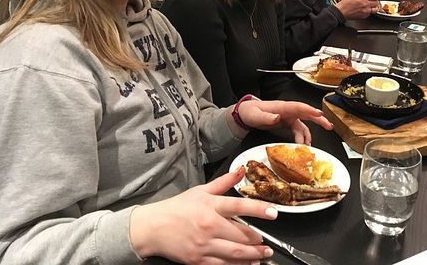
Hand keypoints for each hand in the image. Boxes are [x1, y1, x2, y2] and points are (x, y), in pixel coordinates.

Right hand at [130, 169, 276, 262]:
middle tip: (268, 244)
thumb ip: (223, 182)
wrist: (152, 228)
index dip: (258, 209)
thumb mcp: (200, 191)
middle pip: (240, 234)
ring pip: (234, 253)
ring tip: (264, 255)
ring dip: (252, 255)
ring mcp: (204, 244)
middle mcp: (209, 225)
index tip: (273, 213)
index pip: (238, 206)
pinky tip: (247, 264)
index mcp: (210, 206)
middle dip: (258, 240)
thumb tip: (241, 170)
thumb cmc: (177, 208)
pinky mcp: (198, 260)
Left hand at [235, 99, 332, 143]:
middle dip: (318, 119)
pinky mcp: (287, 123)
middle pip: (306, 113)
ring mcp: (288, 117)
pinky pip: (298, 130)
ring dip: (309, 134)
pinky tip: (302, 145)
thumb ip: (266, 117)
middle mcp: (287, 111)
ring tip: (312, 145)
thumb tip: (277, 117)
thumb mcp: (256, 116)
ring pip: (303, 124)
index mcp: (282, 107)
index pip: (298, 107)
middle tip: (328, 126)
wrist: (245, 115)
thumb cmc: (250, 112)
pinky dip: (302, 137)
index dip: (309, 110)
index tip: (319, 114)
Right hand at [335, 0, 381, 19]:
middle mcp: (366, 4)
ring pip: (376, 9)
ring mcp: (366, 11)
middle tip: (373, 0)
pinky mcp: (364, 16)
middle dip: (376, 1)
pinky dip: (369, 11)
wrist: (341, 11)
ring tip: (370, 5)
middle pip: (377, 2)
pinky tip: (365, 9)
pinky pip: (370, 13)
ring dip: (374, 7)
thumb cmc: (346, 3)